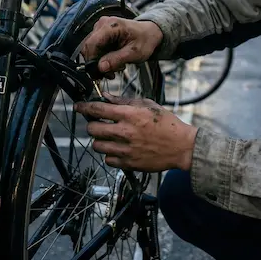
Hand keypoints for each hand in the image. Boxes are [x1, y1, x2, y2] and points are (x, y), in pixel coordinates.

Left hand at [74, 95, 197, 171]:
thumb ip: (124, 101)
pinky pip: (108, 160)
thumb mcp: (148, 105)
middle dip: (92, 125)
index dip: (84, 107)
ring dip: (100, 140)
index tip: (78, 107)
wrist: (182, 147)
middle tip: (98, 124)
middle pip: (92, 129)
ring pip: (97, 146)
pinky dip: (110, 154)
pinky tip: (118, 149)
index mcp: (129, 115)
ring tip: (109, 137)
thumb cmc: (167, 123)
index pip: (97, 110)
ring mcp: (126, 150)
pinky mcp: (129, 163)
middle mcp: (125, 132)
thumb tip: (105, 96)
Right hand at [80, 17, 162, 75]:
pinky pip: (95, 49)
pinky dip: (102, 58)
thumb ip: (116, 59)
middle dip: (97, 64)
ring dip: (100, 62)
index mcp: (111, 25)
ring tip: (115, 68)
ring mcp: (100, 28)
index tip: (98, 73)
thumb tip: (100, 67)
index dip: (92, 60)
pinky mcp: (101, 34)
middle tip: (110, 74)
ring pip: (91, 50)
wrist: (150, 33)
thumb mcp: (134, 53)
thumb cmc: (145, 40)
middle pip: (89, 47)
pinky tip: (113, 63)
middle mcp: (102, 24)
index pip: (92, 43)